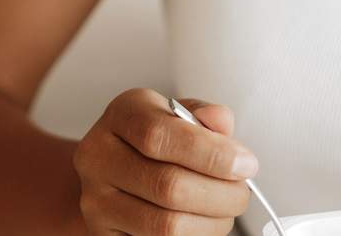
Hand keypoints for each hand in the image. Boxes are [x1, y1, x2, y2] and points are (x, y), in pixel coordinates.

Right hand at [73, 87, 257, 234]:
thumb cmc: (152, 142)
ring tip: (224, 211)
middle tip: (241, 193)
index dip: (211, 154)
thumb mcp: (177, 116)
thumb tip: (220, 121)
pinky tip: (201, 224)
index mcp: (122, 116)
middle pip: (168, 186)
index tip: (245, 164)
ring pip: (166, 225)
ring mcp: (96, 200)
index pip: (160, 136)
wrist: (111, 172)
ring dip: (211, 223)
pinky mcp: (104, 235)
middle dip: (221, 194)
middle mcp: (99, 157)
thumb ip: (203, 117)